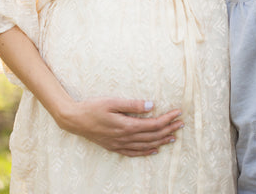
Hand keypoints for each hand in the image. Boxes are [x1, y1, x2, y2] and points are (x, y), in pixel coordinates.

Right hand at [56, 97, 183, 156]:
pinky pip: (134, 153)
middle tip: (181, 123)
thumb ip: (132, 104)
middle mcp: (125, 138)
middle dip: (168, 129)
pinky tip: (153, 150)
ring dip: (161, 141)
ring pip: (146, 146)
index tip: (178, 113)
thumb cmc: (93, 107)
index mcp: (126, 126)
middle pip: (152, 136)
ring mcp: (119, 144)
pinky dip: (146, 152)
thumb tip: (151, 105)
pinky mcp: (114, 147)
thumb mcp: (112, 102)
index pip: (153, 124)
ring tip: (173, 137)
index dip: (167, 119)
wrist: (74, 120)